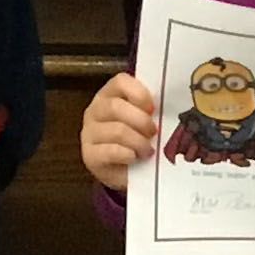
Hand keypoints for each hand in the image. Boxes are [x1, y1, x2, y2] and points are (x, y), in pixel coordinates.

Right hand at [80, 70, 158, 190]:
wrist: (126, 172)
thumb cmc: (136, 141)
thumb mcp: (143, 120)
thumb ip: (149, 109)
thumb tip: (166, 107)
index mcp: (109, 95)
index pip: (120, 82)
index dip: (139, 93)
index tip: (153, 108)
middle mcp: (95, 110)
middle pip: (115, 107)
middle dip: (140, 120)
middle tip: (153, 132)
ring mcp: (89, 133)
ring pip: (116, 130)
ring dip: (138, 141)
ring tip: (148, 150)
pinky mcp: (89, 156)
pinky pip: (110, 151)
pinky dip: (127, 154)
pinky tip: (135, 158)